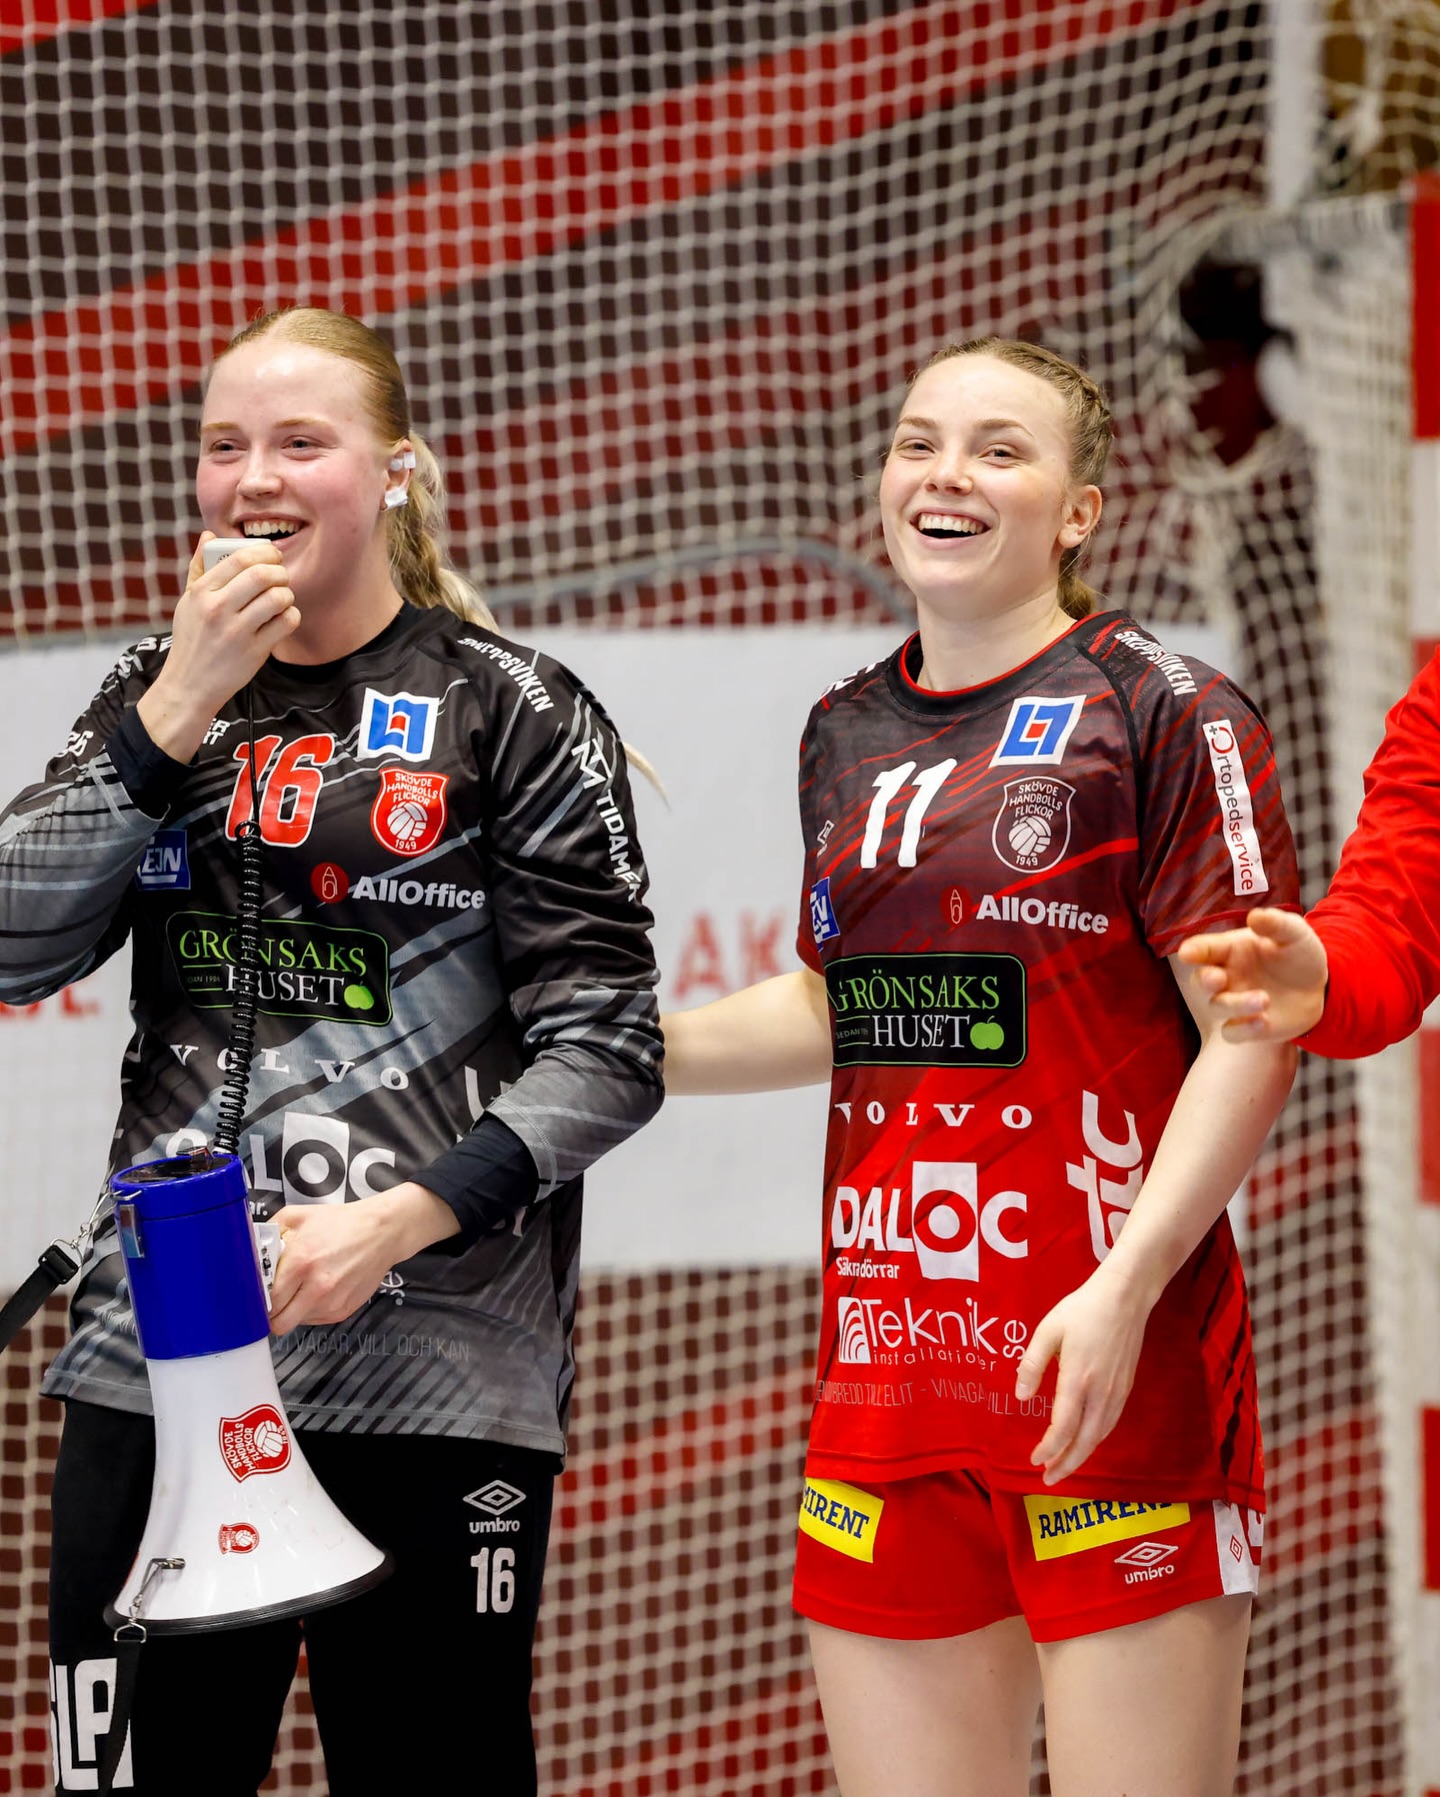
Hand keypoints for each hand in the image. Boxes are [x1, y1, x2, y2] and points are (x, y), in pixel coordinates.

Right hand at [136, 534, 300, 761]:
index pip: (238, 559)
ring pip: (278, 597)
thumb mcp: (187, 602)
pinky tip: (283, 619)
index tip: (272, 555)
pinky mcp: (254, 652)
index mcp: (201, 593)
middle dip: (280, 571)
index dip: (263, 552)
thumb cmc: (192, 640)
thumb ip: (199, 568)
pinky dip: (291, 616)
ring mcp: (236, 632)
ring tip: (281, 599)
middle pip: (262, 574)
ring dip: (287, 595)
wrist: (189, 686)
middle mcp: (217, 610)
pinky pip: (286, 622)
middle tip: (281, 577)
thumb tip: (209, 536)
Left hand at [266, 1182, 459, 1334]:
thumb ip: (269, 1232)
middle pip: (279, 1323)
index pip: (267, 1299)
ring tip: (301, 1287)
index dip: (259, 1298)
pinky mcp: (344, 1310)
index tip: (259, 1293)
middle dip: (273, 1313)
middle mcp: (317, 1287)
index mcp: (301, 1262)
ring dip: (293, 1310)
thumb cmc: (342, 1223)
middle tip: (275, 1298)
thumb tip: (250, 1250)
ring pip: (296, 1323)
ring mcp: (332, 1302)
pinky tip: (318, 1289)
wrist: (382, 1232)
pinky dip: (311, 1310)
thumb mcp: (298, 1216)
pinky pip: (315, 1320)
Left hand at [1015, 1262, 1154, 1484]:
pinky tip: (1084, 1441)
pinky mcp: (1126, 1388)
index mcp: (1077, 1379)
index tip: (1035, 1460)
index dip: (1049, 1448)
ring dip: (1081, 1455)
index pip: (1062, 1427)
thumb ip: (1032, 1365)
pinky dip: (1095, 1440)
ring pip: (1099, 1436)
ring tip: (1064, 1466)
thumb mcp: (1048, 1330)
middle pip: (1084, 1441)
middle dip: (1067, 1464)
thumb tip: (1021, 1396)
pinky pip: (1109, 1424)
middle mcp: (1100, 1392)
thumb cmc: (1082, 1310)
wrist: (1125, 1298)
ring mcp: (1117, 1392)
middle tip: (1049, 1480)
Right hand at [1176, 907, 1327, 1042]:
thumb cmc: (1298, 955)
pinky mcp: (1246, 1026)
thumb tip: (1255, 916)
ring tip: (1264, 1000)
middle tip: (1218, 978)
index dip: (1192, 951)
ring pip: (1217, 1007)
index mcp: (1230, 950)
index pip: (1203, 949)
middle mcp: (1226, 976)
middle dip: (1204, 980)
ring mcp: (1234, 1002)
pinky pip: (1232, 1032)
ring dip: (1236, 1005)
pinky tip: (1264, 1021)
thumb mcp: (1294, 934)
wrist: (1318, 988)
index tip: (1187, 954)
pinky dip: (1244, 1029)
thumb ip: (1276, 924)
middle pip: (1200, 980)